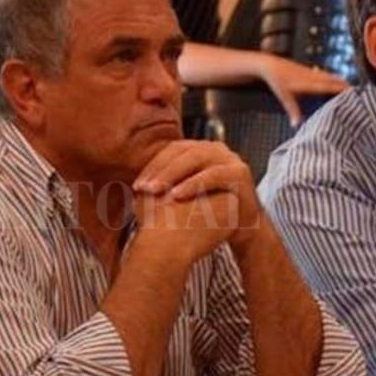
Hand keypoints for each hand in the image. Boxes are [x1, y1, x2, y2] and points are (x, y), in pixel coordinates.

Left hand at [132, 140, 260, 257]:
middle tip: (144, 188)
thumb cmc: (209, 211)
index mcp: (199, 149)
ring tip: (157, 191)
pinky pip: (214, 175)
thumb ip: (164, 187)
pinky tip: (177, 196)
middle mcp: (215, 148)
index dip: (153, 166)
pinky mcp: (240, 172)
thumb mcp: (184, 196)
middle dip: (160, 170)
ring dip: (174, 174)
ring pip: (197, 159)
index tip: (137, 186)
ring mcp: (229, 158)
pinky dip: (194, 184)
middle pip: (182, 152)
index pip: (171, 151)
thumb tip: (134, 188)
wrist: (241, 227)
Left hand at [257, 55, 349, 124]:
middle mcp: (314, 75)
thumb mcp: (285, 97)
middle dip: (347, 87)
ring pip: (332, 77)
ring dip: (342, 82)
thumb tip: (296, 126)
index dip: (343, 89)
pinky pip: (327, 75)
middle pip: (335, 80)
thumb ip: (293, 111)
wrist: (270, 65)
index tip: (354, 94)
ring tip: (353, 90)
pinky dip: (335, 80)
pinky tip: (338, 83)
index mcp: (310, 82)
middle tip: (360, 94)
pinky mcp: (311, 71)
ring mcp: (313, 72)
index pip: (330, 86)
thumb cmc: (277, 81)